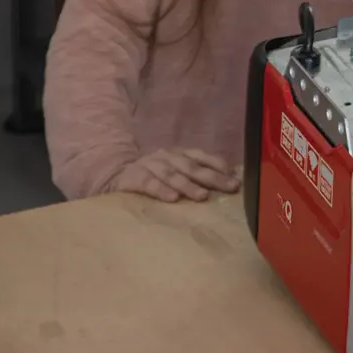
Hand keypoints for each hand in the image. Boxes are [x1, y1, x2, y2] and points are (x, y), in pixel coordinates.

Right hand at [108, 148, 240, 202]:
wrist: (116, 175)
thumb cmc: (154, 177)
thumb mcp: (175, 172)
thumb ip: (195, 175)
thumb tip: (226, 183)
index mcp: (180, 154)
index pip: (203, 157)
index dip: (219, 166)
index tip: (235, 178)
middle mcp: (167, 156)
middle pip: (192, 166)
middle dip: (213, 177)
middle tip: (230, 188)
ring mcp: (150, 165)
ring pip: (172, 174)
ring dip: (188, 185)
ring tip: (203, 196)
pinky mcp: (134, 177)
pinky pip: (149, 184)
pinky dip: (161, 190)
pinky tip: (172, 199)